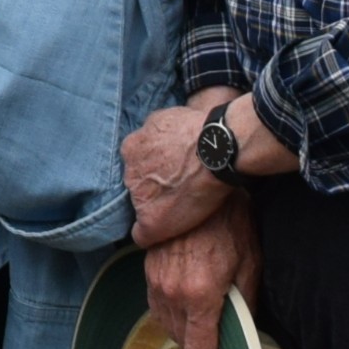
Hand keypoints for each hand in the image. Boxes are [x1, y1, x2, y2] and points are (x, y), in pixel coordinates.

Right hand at [125, 94, 233, 244]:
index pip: (134, 183)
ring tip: (195, 168)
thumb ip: (141, 232)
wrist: (222, 152)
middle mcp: (134, 140)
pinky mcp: (179, 113)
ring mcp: (156, 123)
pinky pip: (177, 129)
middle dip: (159, 173)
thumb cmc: (191, 189)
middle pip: (145, 163)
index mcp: (126, 163)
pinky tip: (201, 151)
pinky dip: (186, 139)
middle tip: (183, 184)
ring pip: (160, 146)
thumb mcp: (160, 224)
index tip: (170, 198)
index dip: (152, 193)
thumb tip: (139, 235)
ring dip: (172, 155)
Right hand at [139, 200, 258, 348]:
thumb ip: (246, 300)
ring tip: (202, 331)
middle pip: (180, 339)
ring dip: (183, 333)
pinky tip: (186, 307)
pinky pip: (156, 304)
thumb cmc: (230, 221)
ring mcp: (156, 280)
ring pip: (165, 323)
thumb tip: (246, 328)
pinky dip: (170, 314)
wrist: (199, 182)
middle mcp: (172, 292)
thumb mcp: (250, 261)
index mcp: (199, 295)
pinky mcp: (148, 269)